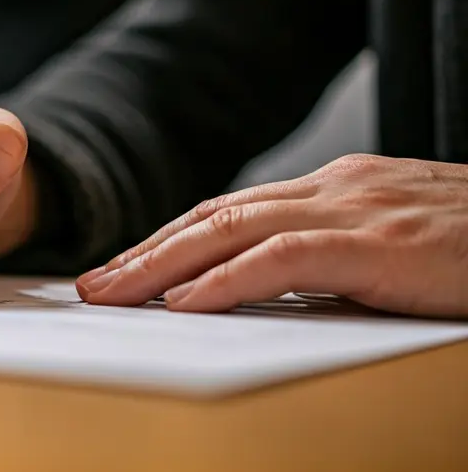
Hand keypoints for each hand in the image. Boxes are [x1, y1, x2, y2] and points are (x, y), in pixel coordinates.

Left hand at [76, 154, 467, 318]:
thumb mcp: (397, 245)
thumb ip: (337, 258)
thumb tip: (270, 289)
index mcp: (337, 187)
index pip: (231, 211)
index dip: (169, 241)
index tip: (124, 270)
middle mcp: (336, 188)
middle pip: (215, 216)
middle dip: (146, 252)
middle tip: (93, 284)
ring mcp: (356, 209)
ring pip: (231, 229)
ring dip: (161, 265)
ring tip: (112, 294)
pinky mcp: (380, 243)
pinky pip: (282, 259)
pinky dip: (225, 280)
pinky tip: (184, 303)